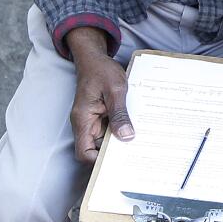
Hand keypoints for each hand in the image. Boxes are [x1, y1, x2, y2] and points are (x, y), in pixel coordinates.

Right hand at [66, 30, 132, 161]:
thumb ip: (119, 113)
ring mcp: (93, 121)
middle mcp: (86, 124)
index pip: (84, 152)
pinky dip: (120, 132)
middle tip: (134, 158)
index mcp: (83, 119)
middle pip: (95, 150)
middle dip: (113, 156)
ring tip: (139, 147)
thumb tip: (126, 137)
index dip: (97, 162)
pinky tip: (135, 132)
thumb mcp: (115, 90)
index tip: (117, 163)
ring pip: (104, 141)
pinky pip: (109, 130)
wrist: (94, 58)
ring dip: (119, 143)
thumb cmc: (101, 70)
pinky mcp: (100, 117)